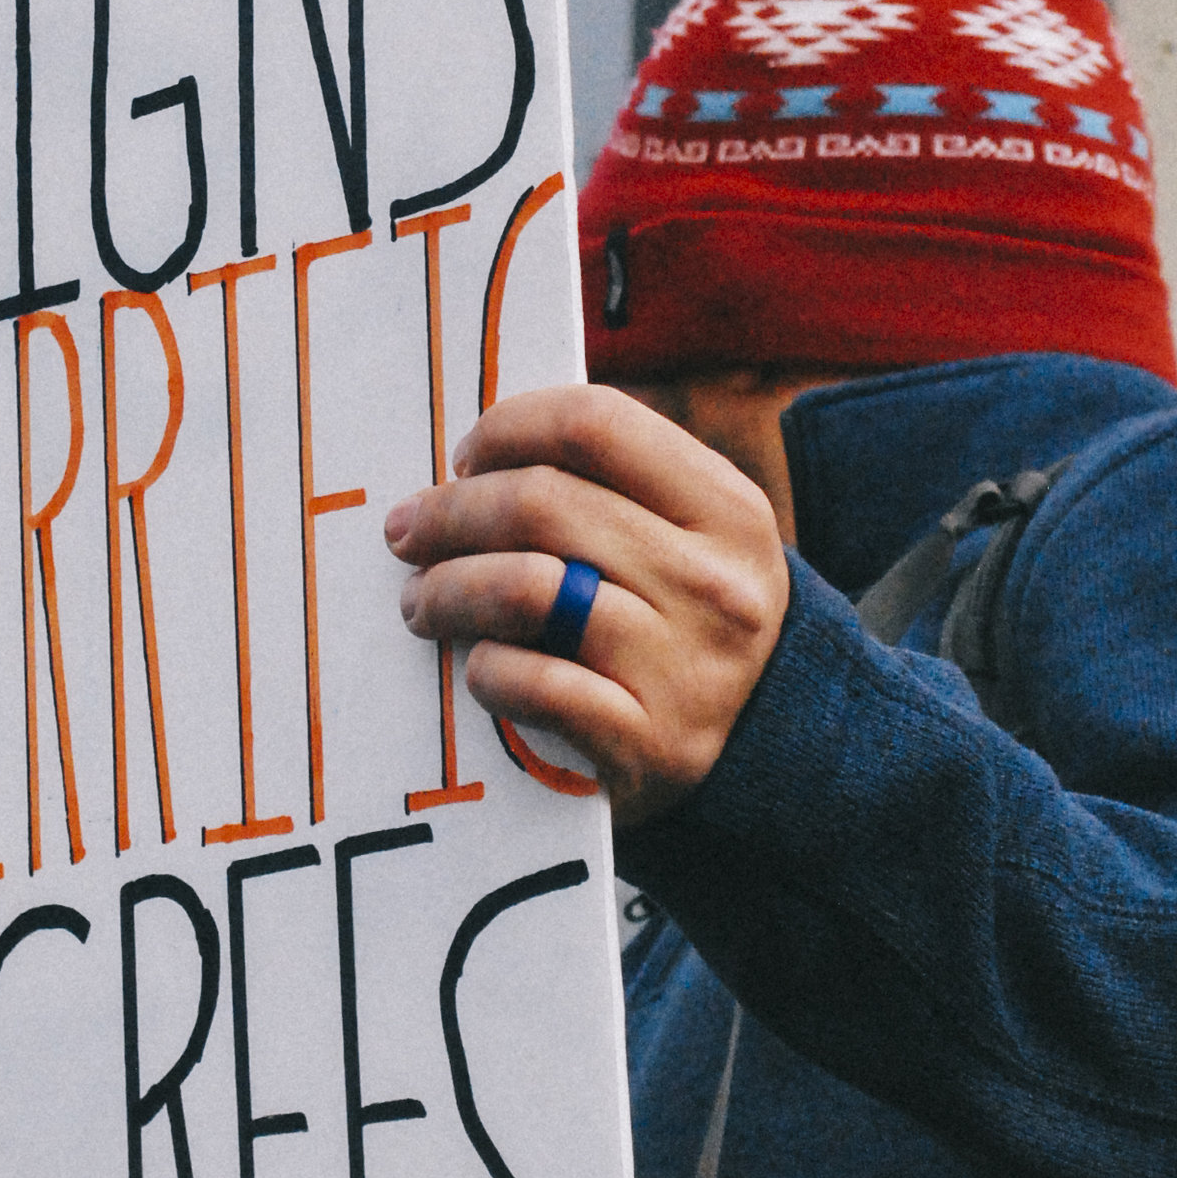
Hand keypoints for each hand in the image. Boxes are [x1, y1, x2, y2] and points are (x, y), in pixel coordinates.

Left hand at [385, 384, 789, 825]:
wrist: (769, 753)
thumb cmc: (688, 622)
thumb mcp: (690, 540)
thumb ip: (608, 489)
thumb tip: (475, 458)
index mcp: (727, 509)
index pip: (594, 424)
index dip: (509, 428)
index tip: (466, 458)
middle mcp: (716, 583)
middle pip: (542, 503)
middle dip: (450, 512)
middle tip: (408, 532)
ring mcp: (687, 667)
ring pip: (527, 589)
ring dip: (448, 590)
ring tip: (421, 602)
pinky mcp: (650, 745)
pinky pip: (534, 683)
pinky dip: (487, 670)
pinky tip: (478, 667)